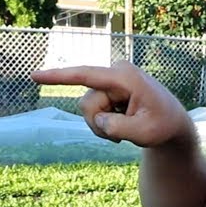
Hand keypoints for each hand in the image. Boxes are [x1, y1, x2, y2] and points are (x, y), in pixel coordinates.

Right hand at [31, 62, 194, 147]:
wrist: (171, 123)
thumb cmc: (162, 126)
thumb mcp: (145, 133)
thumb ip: (119, 127)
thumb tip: (98, 120)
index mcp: (126, 77)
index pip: (86, 75)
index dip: (59, 77)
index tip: (35, 76)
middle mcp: (115, 73)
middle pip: (87, 104)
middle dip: (99, 124)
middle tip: (123, 133)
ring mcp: (110, 80)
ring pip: (88, 109)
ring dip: (102, 125)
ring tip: (125, 127)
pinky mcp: (107, 88)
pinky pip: (92, 110)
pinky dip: (103, 123)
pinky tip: (122, 122)